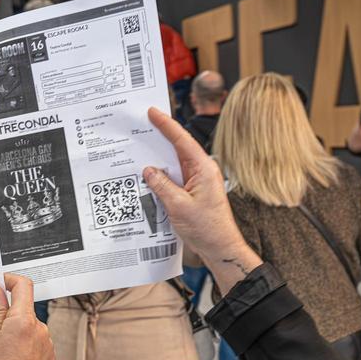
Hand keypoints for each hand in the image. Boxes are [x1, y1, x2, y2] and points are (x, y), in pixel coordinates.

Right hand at [0, 274, 54, 359]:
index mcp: (24, 321)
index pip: (23, 285)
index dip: (10, 280)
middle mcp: (40, 329)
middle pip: (25, 308)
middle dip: (8, 311)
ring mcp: (47, 344)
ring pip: (29, 326)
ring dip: (16, 329)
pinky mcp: (49, 357)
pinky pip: (35, 341)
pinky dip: (23, 343)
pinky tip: (10, 358)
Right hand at [142, 107, 260, 292]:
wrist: (220, 248)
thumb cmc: (207, 228)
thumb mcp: (178, 206)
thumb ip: (162, 186)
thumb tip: (149, 170)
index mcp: (203, 169)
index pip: (182, 140)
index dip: (166, 125)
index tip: (153, 111)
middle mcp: (201, 171)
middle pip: (178, 147)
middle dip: (160, 135)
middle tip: (142, 123)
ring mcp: (197, 181)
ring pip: (174, 163)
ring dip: (158, 157)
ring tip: (140, 146)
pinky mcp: (192, 192)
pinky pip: (174, 178)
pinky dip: (161, 175)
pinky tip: (148, 174)